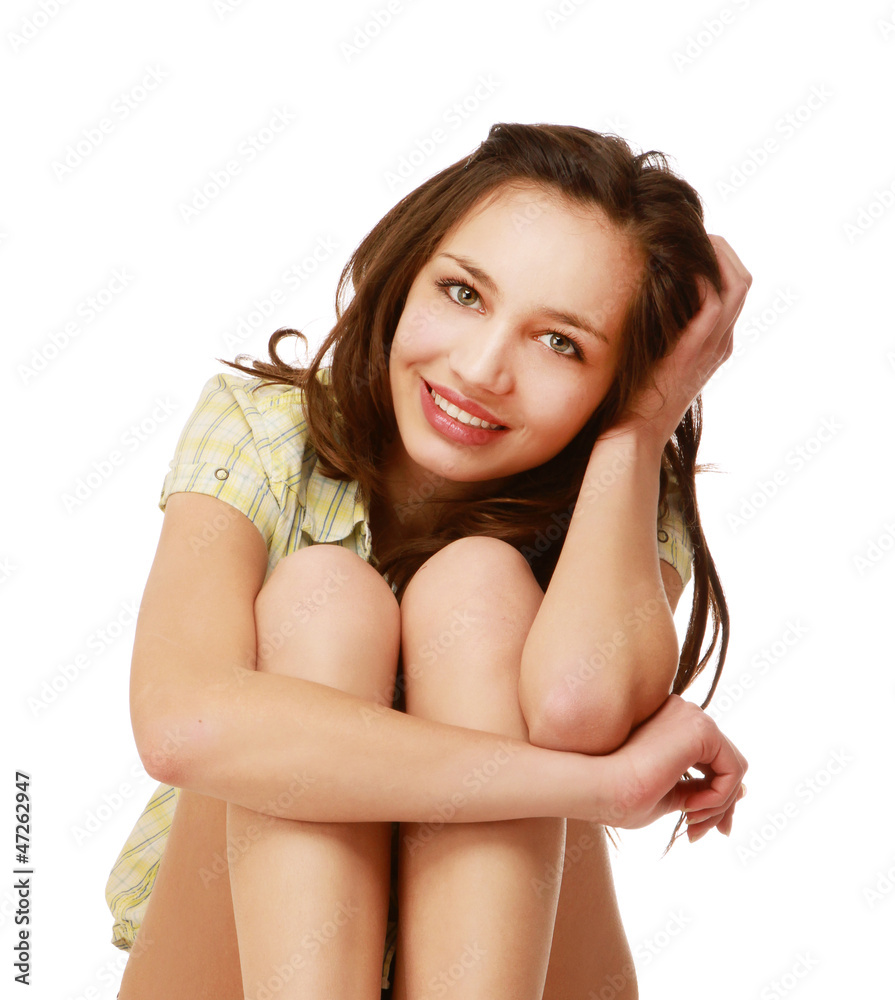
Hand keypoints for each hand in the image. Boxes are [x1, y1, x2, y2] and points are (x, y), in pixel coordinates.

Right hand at [588, 694, 747, 837]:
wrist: (598, 787)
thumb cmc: (619, 796)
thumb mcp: (667, 795)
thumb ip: (698, 788)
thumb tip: (742, 791)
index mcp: (669, 723)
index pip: (710, 759)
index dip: (714, 796)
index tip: (700, 829)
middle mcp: (683, 713)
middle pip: (725, 763)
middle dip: (720, 805)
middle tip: (700, 834)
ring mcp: (692, 717)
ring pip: (732, 768)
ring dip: (718, 805)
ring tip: (691, 825)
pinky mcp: (701, 729)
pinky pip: (733, 770)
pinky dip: (720, 797)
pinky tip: (692, 808)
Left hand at [604, 236, 752, 448]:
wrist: (633, 433)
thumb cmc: (634, 396)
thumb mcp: (653, 353)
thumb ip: (659, 326)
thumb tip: (641, 292)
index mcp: (715, 342)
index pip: (733, 286)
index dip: (716, 258)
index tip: (687, 244)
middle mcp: (721, 342)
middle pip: (742, 278)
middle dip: (719, 249)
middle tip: (690, 235)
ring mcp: (712, 347)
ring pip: (736, 284)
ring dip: (715, 255)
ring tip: (688, 241)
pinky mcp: (694, 351)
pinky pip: (712, 303)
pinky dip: (700, 277)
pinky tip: (676, 265)